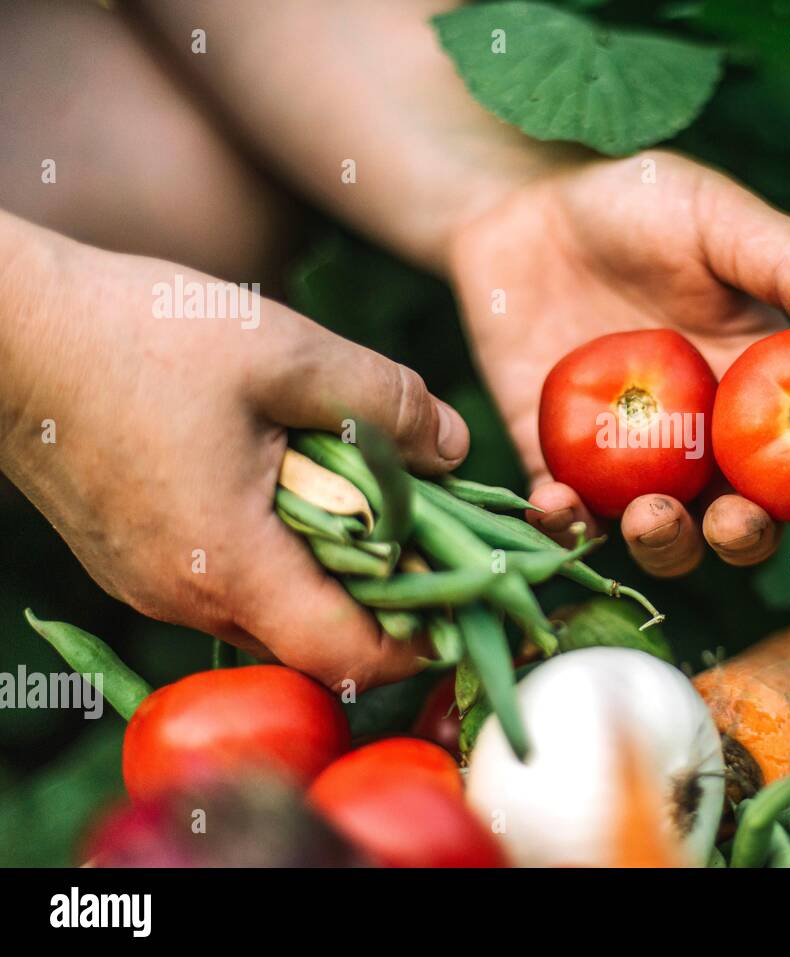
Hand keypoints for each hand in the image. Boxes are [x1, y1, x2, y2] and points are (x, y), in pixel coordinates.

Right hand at [0, 215, 469, 690]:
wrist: (6, 327)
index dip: (421, 638)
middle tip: (437, 534)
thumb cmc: (142, 334)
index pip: (346, 655)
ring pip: (274, 609)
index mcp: (229, 564)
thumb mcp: (289, 353)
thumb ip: (387, 404)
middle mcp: (186, 596)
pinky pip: (231, 579)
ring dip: (334, 570)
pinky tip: (300, 487)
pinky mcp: (134, 559)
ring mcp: (151, 584)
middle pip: (316, 638)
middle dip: (388, 598)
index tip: (467, 592)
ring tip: (376, 502)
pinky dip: (283, 553)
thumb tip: (457, 449)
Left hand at [447, 151, 789, 576]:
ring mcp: (634, 460)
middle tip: (733, 520)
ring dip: (664, 547)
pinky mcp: (561, 460)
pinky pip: (571, 514)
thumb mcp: (722, 222)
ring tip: (651, 515)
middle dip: (746, 540)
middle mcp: (706, 443)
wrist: (527, 201)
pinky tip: (559, 501)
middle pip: (742, 523)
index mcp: (764, 396)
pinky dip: (567, 524)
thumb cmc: (641, 204)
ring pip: (662, 537)